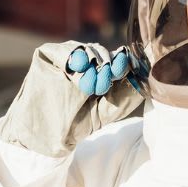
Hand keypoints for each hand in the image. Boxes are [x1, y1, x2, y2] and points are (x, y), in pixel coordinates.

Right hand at [0, 41, 145, 156]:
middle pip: (101, 52)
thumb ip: (124, 96)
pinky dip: (71, 55)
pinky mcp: (47, 56)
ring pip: (84, 49)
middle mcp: (83, 64)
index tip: (120, 73)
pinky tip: (78, 67)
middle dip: (106, 65)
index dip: (121, 64)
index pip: (115, 60)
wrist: (43, 137)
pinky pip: (61, 49)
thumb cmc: (74, 126)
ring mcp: (65, 59)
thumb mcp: (105, 113)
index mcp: (100, 74)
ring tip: (88, 83)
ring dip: (91, 61)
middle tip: (104, 81)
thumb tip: (144, 78)